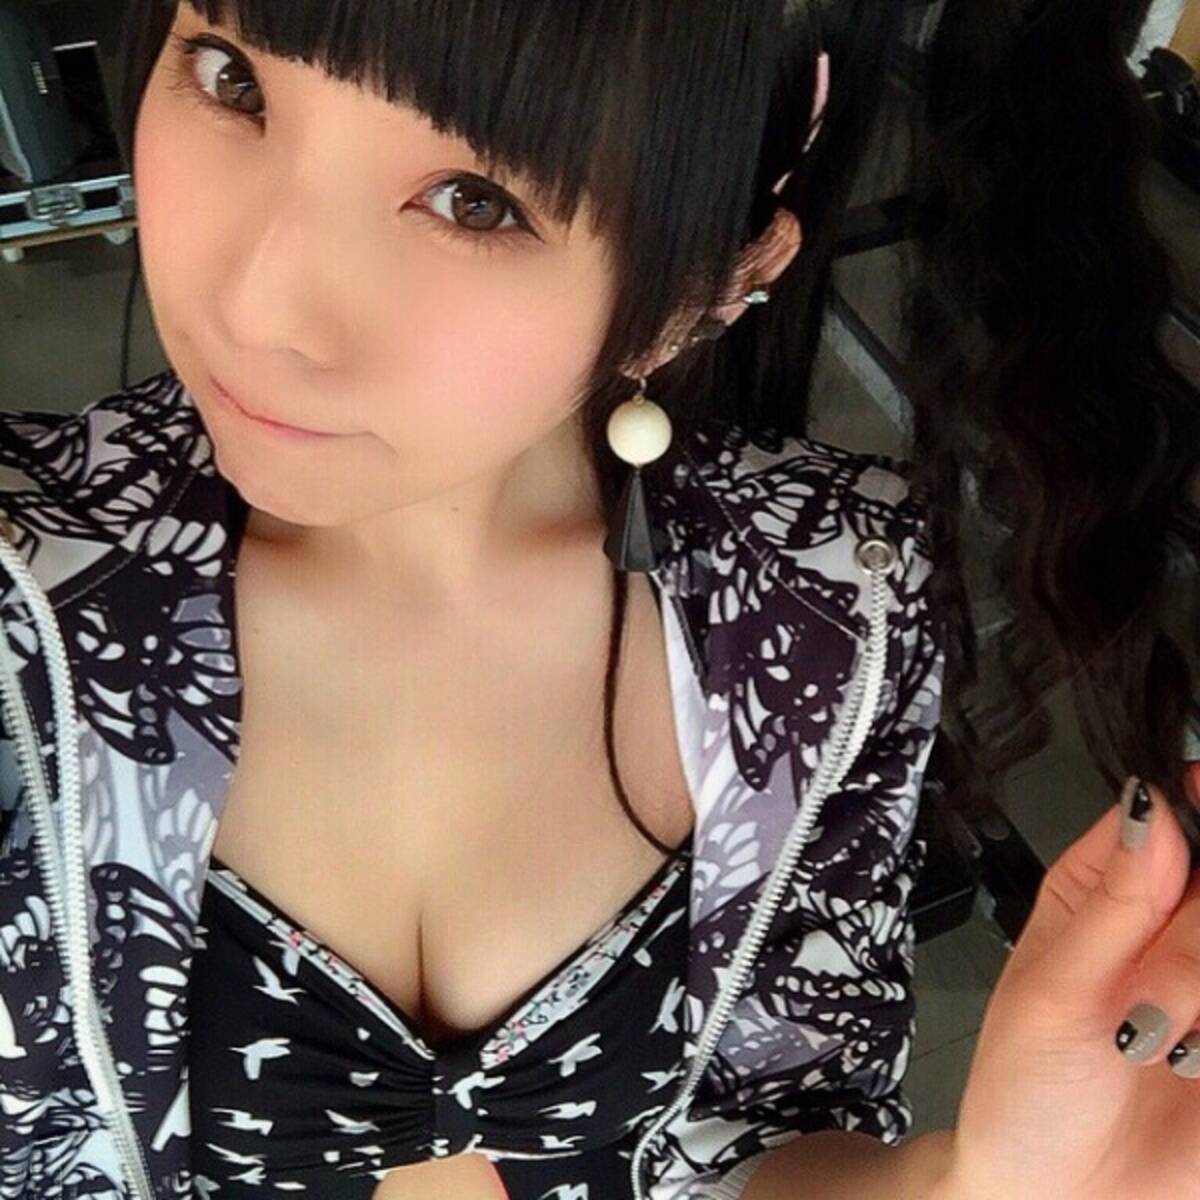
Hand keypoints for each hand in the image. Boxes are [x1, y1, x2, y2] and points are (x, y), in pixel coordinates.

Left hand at [945, 769, 1199, 1199]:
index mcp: (1106, 888)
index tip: (1192, 853)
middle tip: (1147, 1010)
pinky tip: (1193, 1069)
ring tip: (1160, 1049)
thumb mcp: (1053, 994)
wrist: (1056, 1199)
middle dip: (1189, 951)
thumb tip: (1151, 803)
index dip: (1196, 812)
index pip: (1170, 817)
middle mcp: (1174, 926)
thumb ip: (1113, 903)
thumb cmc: (1025, 1091)